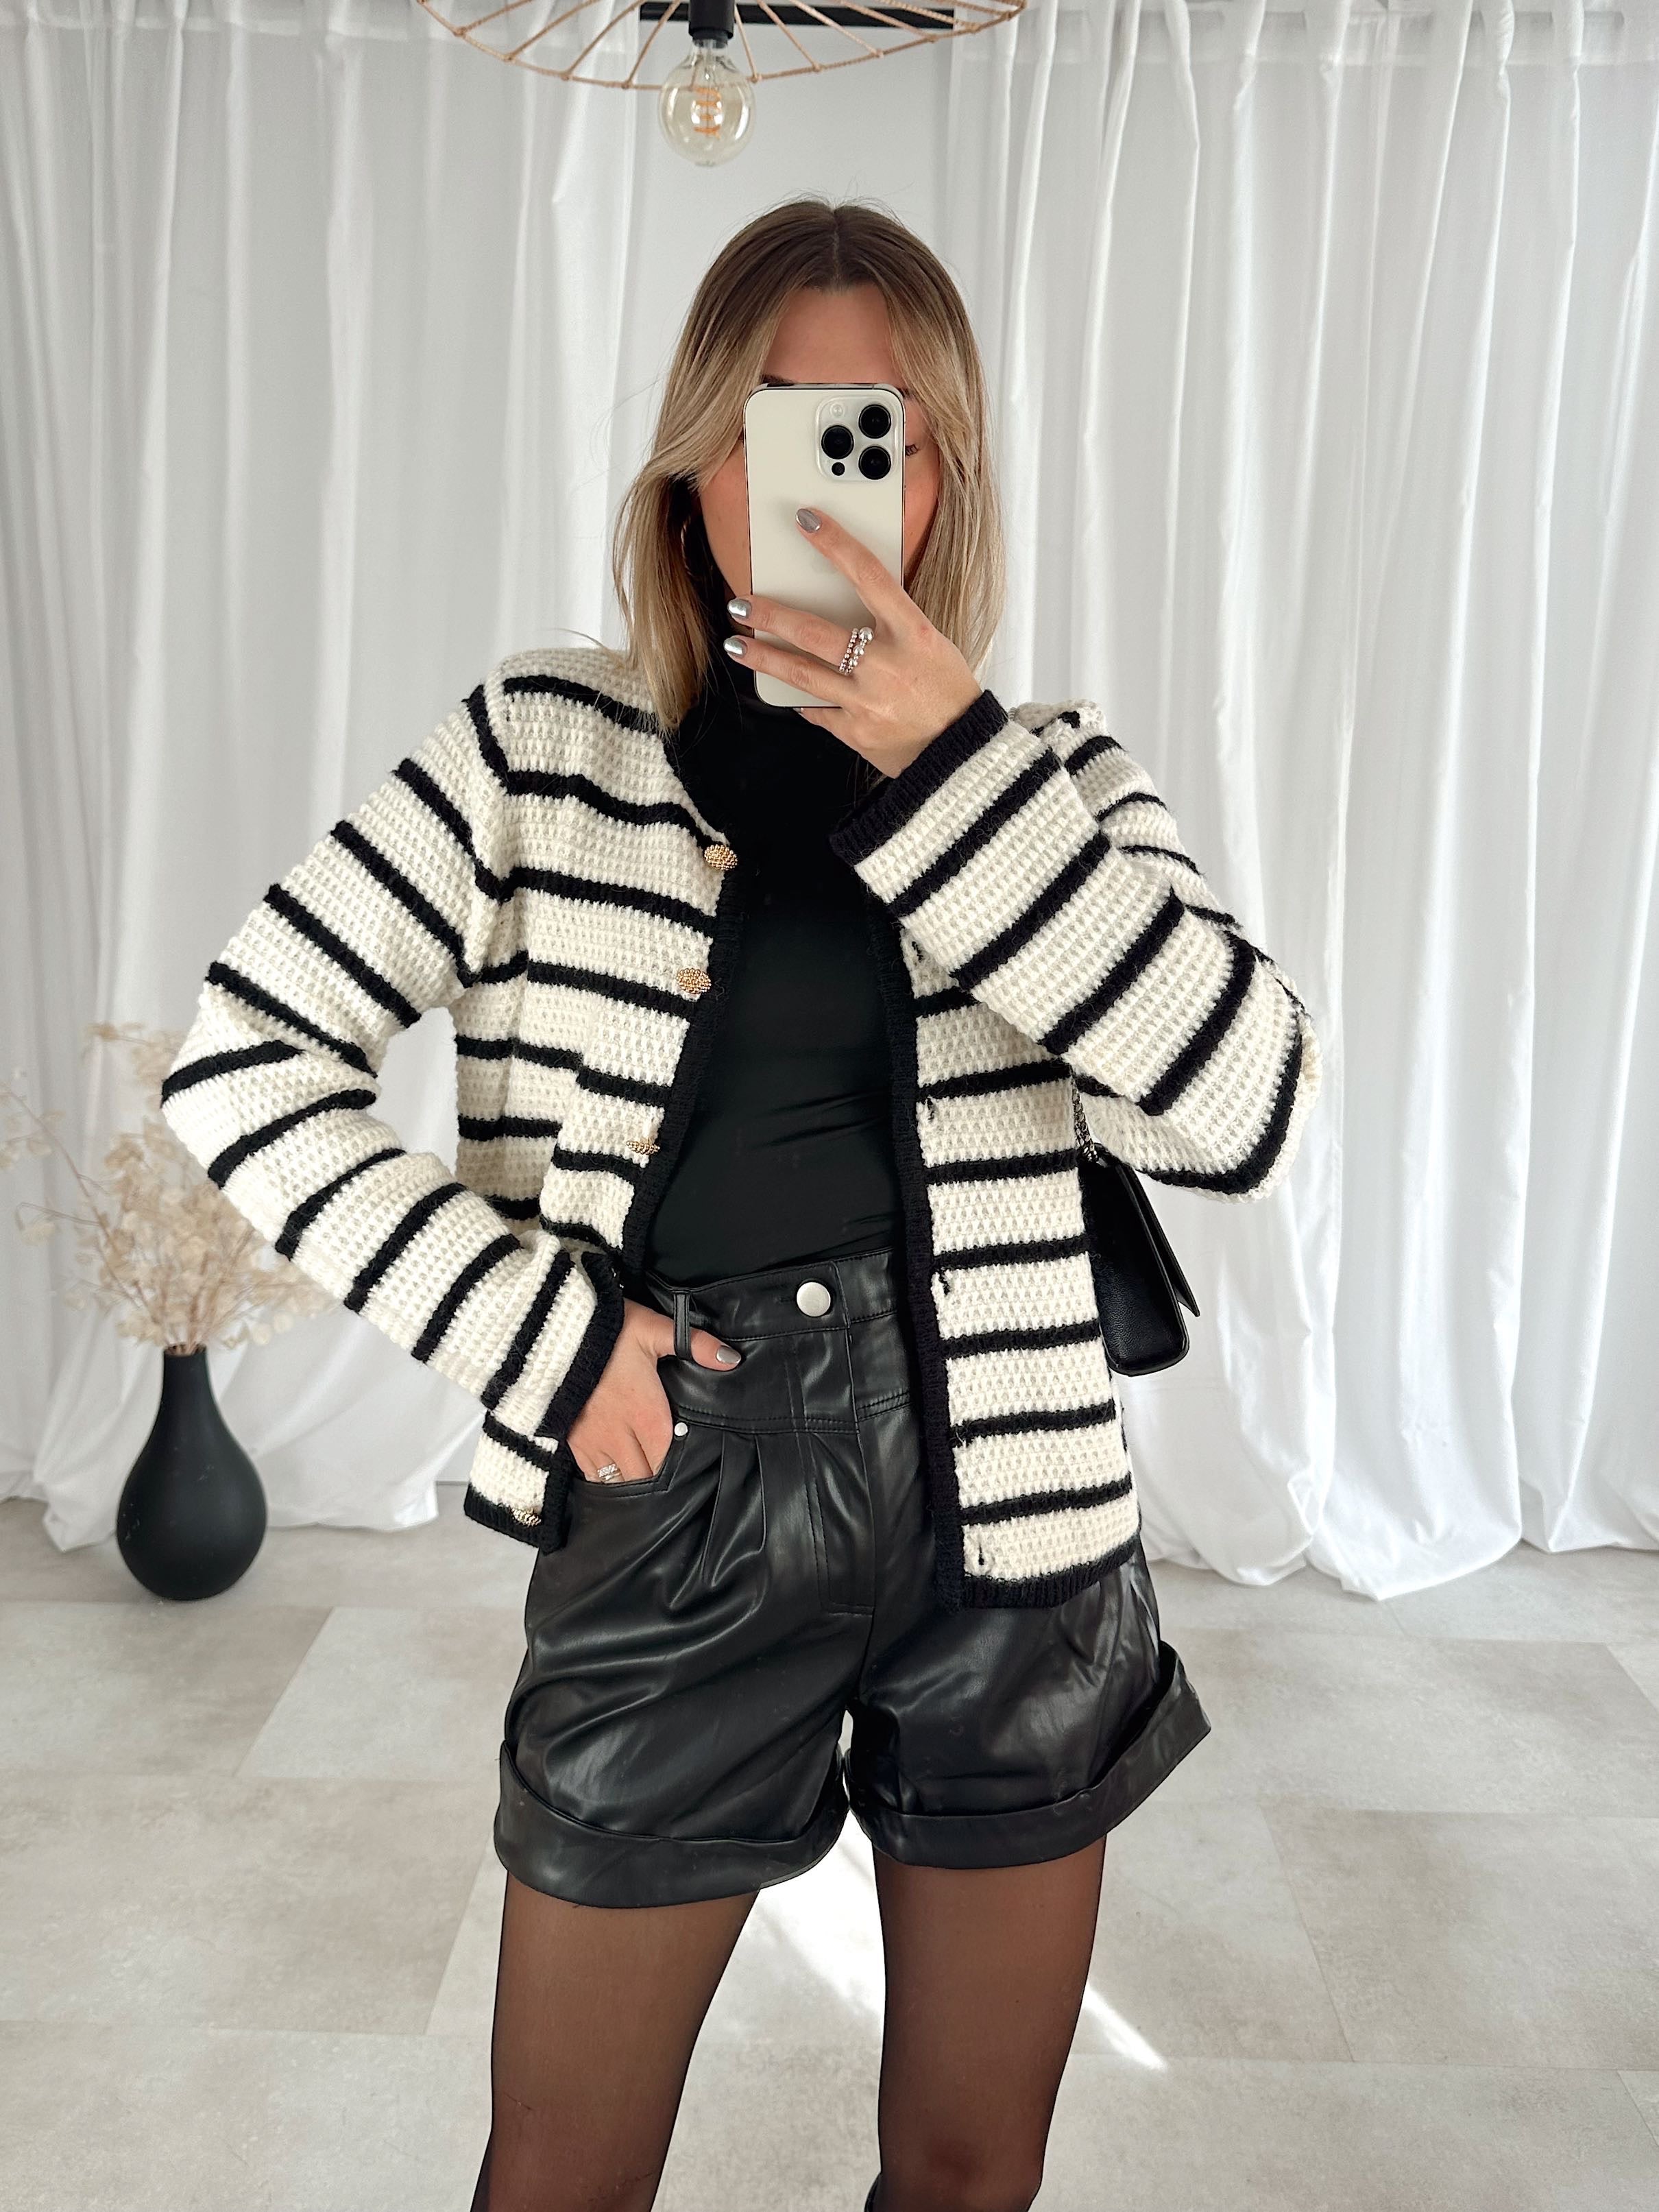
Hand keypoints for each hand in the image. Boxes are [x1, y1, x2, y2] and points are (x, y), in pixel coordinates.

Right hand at [565, 1298, 741, 1482]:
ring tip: (644, 1479)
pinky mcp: (573, 1441)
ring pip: (619, 1483)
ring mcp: (594, 1442)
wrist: (554, 1333)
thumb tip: (732, 1359)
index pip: (669, 1463)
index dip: (680, 1471)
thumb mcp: (655, 1330)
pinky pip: (593, 1476)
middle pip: (645, 1480)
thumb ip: (695, 1345)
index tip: (690, 1469)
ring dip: (633, 1483)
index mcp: (648, 1416)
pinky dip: (606, 1479)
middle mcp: (622, 1437)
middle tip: (669, 1479)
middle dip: (657, 1483)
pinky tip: (616, 1472)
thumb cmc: (608, 1332)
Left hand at [725, 508, 984, 779]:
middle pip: (814, 632)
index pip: (868, 575)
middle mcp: (886, 664)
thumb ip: (891, 624)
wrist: (961, 752)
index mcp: (914, 632)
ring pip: (801, 673)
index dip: (835, 544)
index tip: (806, 521)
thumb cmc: (948, 691)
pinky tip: (785, 689)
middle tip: (741, 602)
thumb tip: (843, 606)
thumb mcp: (931, 643)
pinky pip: (816, 710)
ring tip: (737, 645)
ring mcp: (867, 701)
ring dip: (763, 658)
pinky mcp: (855, 731)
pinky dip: (801, 698)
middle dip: (770, 616)